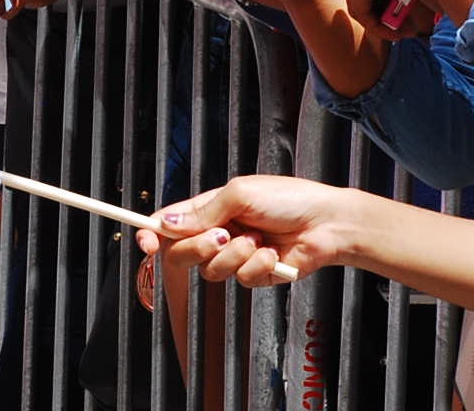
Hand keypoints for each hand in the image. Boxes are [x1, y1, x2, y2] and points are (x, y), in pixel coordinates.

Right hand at [137, 175, 358, 286]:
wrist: (328, 223)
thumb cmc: (287, 199)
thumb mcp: (239, 195)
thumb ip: (202, 212)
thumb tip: (166, 224)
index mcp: (209, 209)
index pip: (170, 223)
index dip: (152, 233)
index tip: (144, 242)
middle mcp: (218, 234)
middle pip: (183, 253)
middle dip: (199, 248)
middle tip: (222, 236)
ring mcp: (236, 257)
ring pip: (211, 270)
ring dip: (235, 255)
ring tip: (258, 239)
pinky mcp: (255, 275)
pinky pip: (241, 279)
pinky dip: (257, 265)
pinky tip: (273, 253)